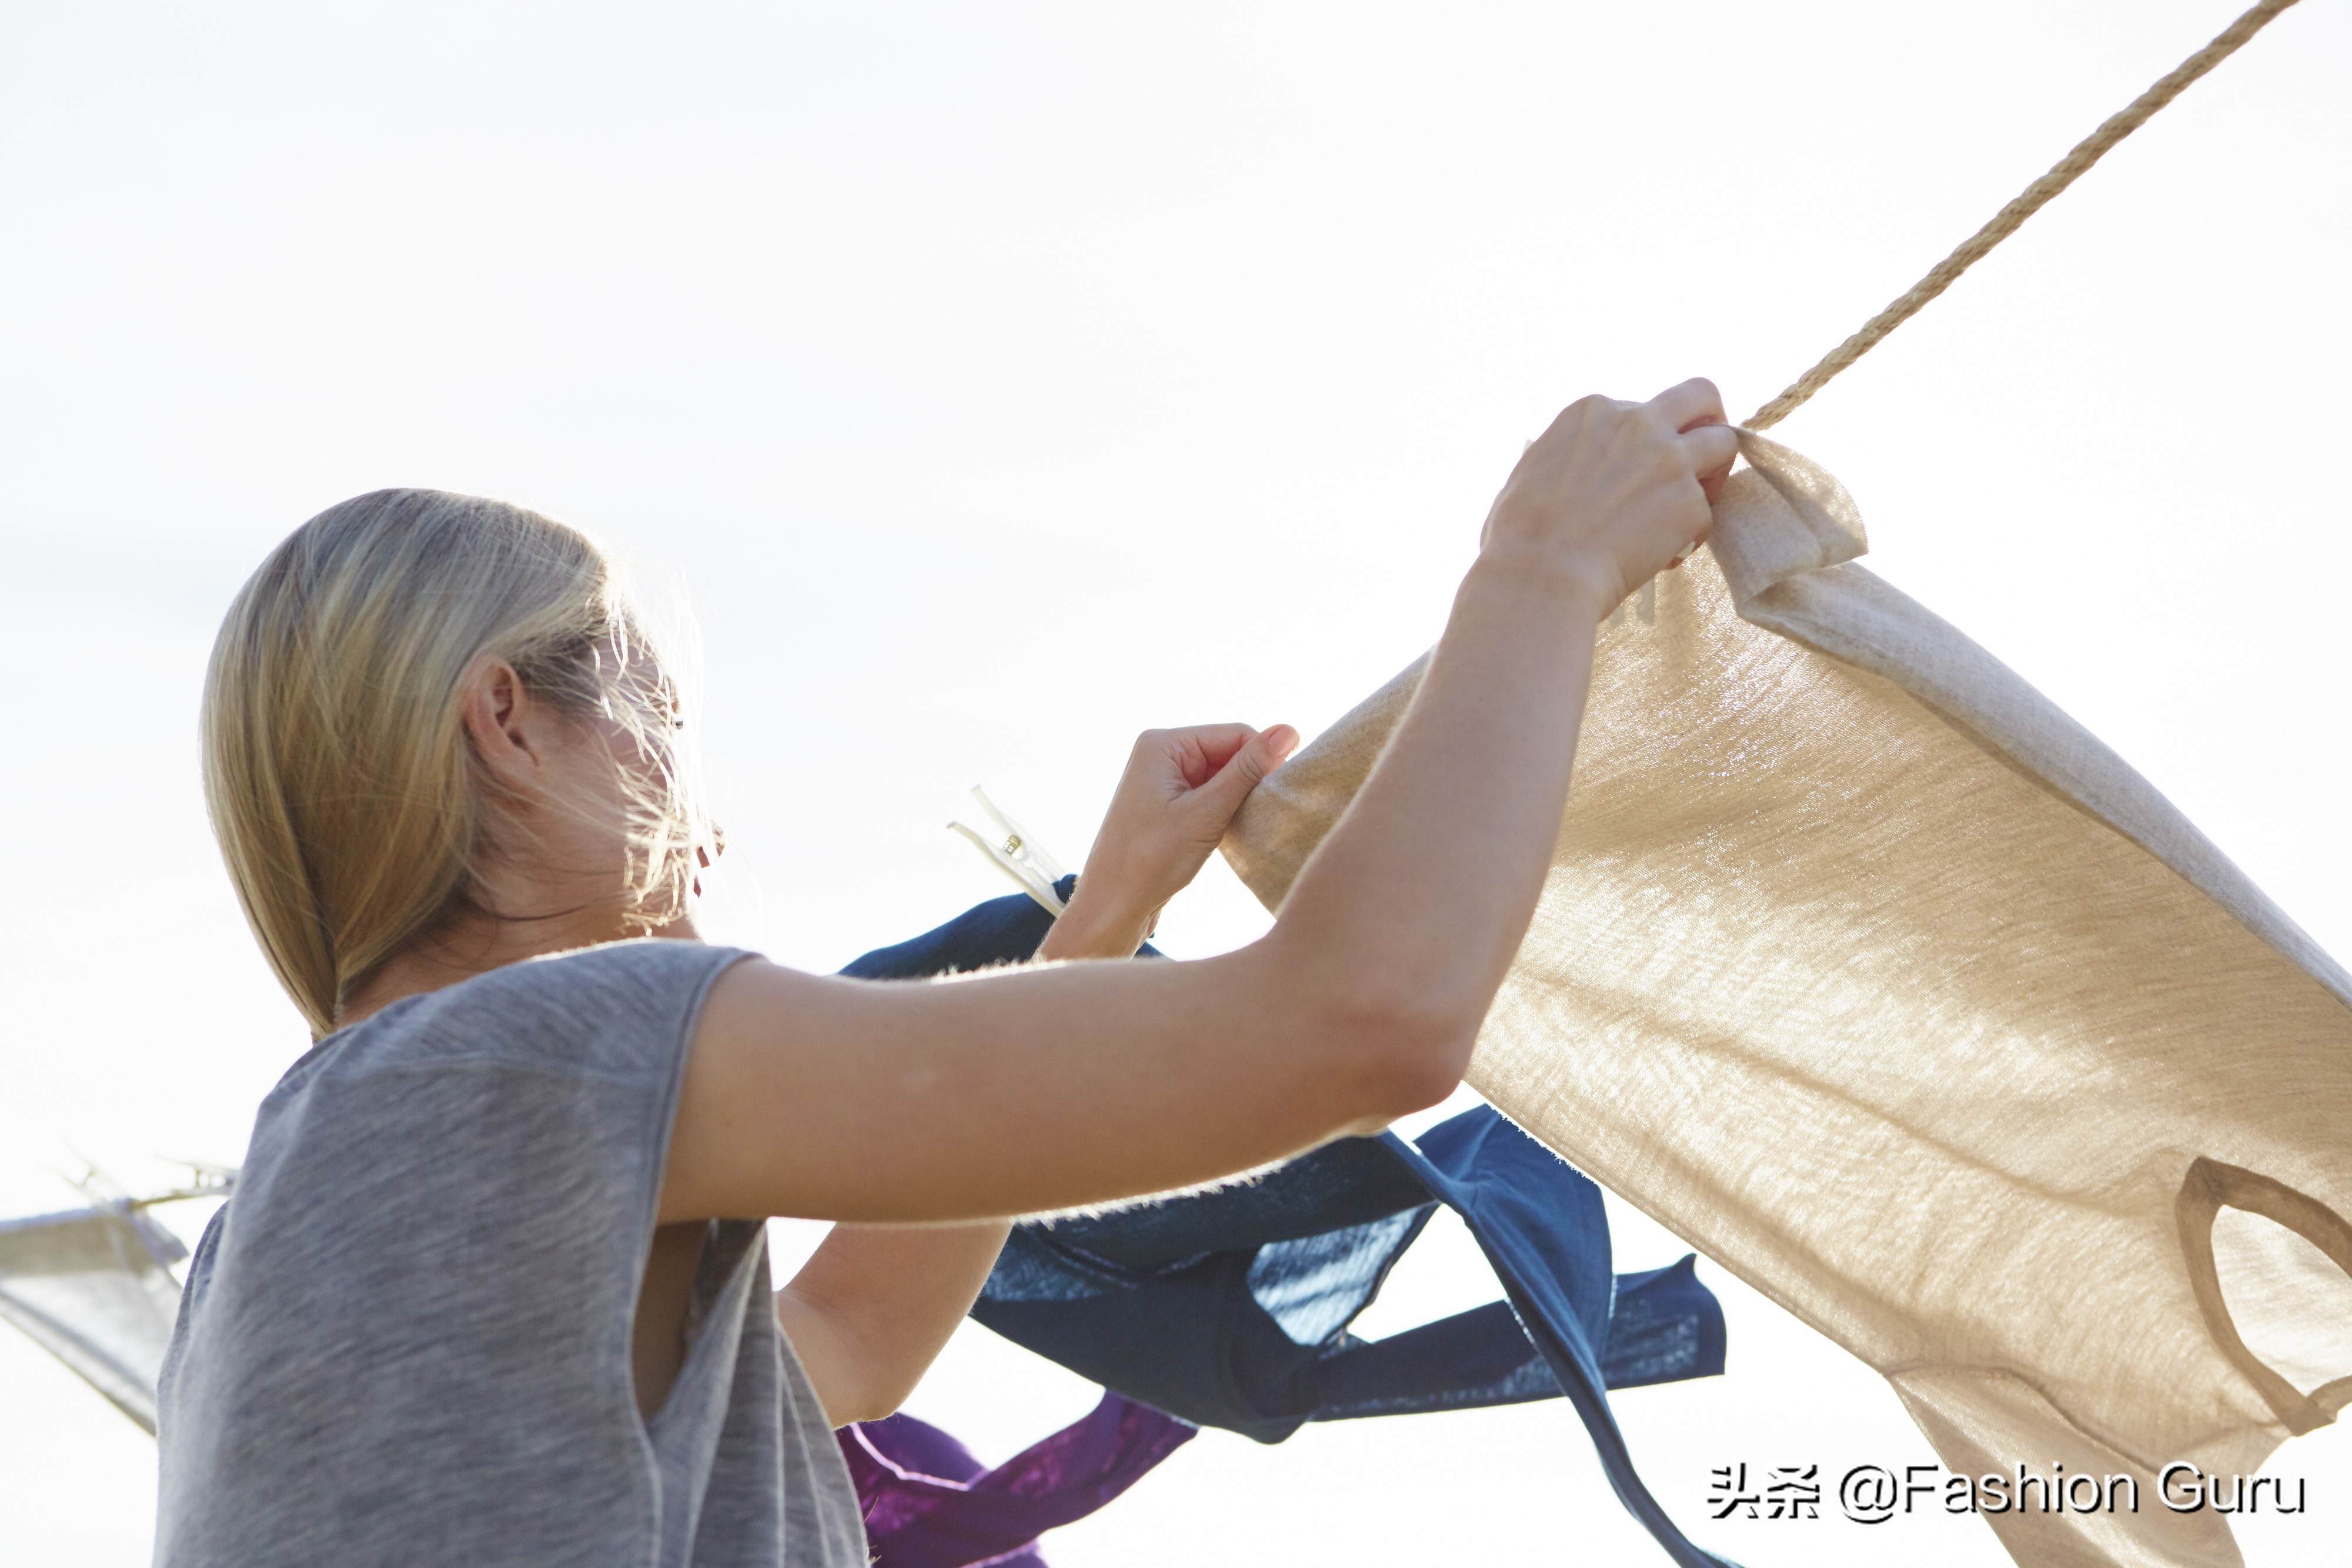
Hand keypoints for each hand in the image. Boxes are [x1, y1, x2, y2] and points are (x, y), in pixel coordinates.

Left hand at [1038, 723, 1299, 960]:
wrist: (1113, 908)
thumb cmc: (1150, 860)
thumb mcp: (1207, 812)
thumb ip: (1248, 770)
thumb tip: (1289, 730)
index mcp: (1163, 743)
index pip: (1236, 733)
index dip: (1263, 760)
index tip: (1278, 795)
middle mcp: (1161, 754)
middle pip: (1230, 753)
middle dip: (1249, 782)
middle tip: (1256, 816)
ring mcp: (1164, 780)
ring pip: (1224, 777)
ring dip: (1238, 801)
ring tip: (1236, 829)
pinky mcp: (1169, 805)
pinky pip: (1211, 796)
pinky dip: (1226, 813)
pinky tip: (1227, 835)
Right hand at [1479, 378, 1739, 616]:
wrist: (1540, 575)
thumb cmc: (1519, 535)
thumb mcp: (1536, 468)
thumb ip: (1574, 453)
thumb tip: (1580, 467)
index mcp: (1594, 410)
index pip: (1643, 407)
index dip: (1648, 438)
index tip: (1637, 470)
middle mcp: (1638, 422)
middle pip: (1701, 395)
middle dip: (1709, 419)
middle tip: (1703, 456)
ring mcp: (1669, 460)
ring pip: (1725, 443)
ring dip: (1713, 474)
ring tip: (1686, 511)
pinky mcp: (1689, 503)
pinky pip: (1706, 514)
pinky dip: (1689, 537)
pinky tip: (1659, 558)